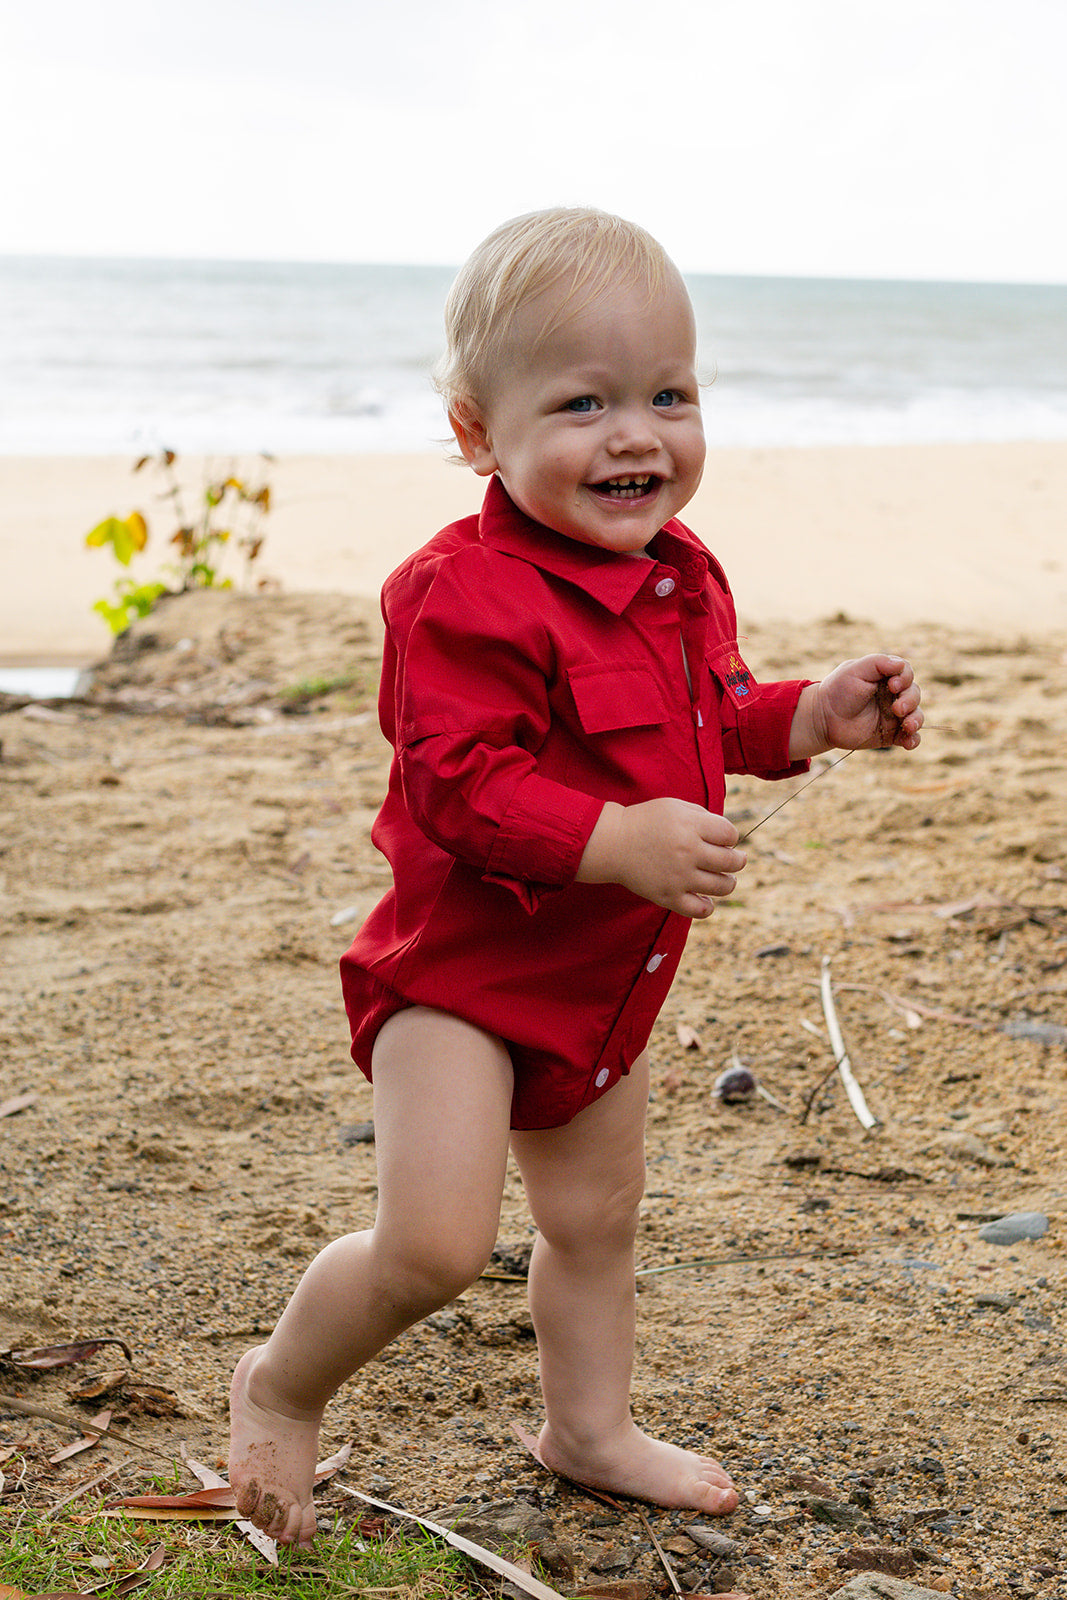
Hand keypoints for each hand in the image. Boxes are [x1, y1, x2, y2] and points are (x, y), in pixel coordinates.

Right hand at [576, 798, 746, 919]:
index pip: (730, 835)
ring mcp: (679, 877)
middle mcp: (688, 852)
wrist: (613, 843)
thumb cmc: (647, 822)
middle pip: (732, 861)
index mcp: (691, 826)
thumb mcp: (676, 806)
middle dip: (737, 860)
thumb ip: (704, 817)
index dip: (731, 837)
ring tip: (724, 879)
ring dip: (729, 882)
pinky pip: (701, 910)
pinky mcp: (669, 896)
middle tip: (734, 860)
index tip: (722, 839)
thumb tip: (729, 836)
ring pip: (723, 886)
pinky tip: (706, 898)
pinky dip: (709, 906)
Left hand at [796, 654, 922, 755]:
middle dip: (910, 700)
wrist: (822, 718)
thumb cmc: (837, 690)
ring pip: (916, 715)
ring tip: (907, 726)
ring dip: (916, 720)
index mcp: (886, 677)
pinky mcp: (890, 734)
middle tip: (896, 708)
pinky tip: (908, 742)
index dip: (905, 678)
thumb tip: (901, 664)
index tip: (893, 685)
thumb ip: (878, 663)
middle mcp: (893, 695)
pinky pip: (909, 738)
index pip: (906, 674)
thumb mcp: (854, 670)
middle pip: (914, 694)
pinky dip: (913, 740)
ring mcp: (893, 715)